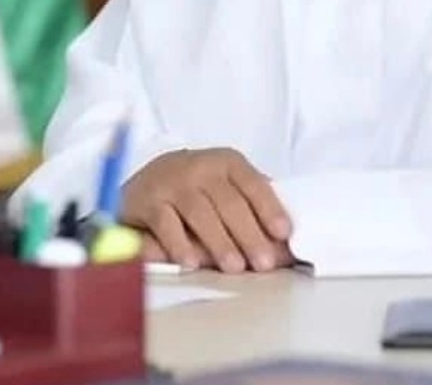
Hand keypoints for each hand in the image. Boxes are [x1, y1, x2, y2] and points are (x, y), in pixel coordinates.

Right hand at [121, 147, 293, 272]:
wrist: (146, 180)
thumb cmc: (197, 189)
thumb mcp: (226, 188)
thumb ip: (254, 209)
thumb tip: (286, 246)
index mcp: (228, 163)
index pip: (254, 184)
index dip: (270, 208)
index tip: (284, 233)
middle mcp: (201, 167)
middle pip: (230, 203)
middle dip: (250, 234)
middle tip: (265, 263)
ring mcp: (173, 182)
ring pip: (201, 213)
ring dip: (220, 242)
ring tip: (236, 267)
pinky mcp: (148, 200)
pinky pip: (167, 224)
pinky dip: (180, 244)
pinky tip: (193, 262)